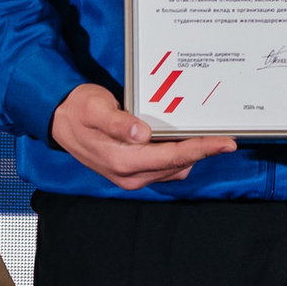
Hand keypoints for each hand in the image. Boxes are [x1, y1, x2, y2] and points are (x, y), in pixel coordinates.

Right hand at [50, 83, 236, 190]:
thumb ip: (117, 122)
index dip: (202, 149)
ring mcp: (131, 176)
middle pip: (178, 165)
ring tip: (207, 135)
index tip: (226, 143)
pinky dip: (178, 156)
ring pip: (174, 169)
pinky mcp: (133, 171)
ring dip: (191, 154)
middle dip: (203, 151)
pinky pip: (165, 168)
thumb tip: (141, 133)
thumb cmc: (79, 110)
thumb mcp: (95, 109)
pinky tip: (183, 139)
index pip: (173, 157)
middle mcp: (130, 175)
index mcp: (123, 161)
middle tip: (226, 136)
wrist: (61, 120)